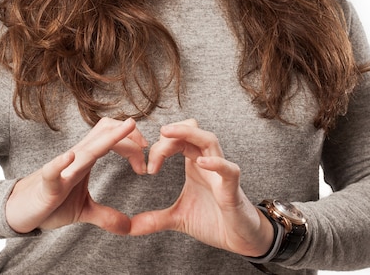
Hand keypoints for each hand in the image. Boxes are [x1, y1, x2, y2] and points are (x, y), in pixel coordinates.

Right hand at [5, 117, 146, 235]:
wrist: (21, 210)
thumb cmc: (52, 201)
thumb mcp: (84, 210)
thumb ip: (106, 215)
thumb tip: (128, 227)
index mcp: (86, 158)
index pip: (111, 136)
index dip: (131, 138)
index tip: (147, 152)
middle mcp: (77, 157)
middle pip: (104, 131)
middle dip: (128, 135)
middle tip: (146, 149)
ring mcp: (62, 168)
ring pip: (87, 147)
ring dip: (109, 138)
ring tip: (126, 129)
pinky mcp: (47, 184)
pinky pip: (52, 170)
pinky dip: (60, 164)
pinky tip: (69, 159)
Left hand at [129, 119, 274, 257]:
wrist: (239, 238)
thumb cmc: (213, 220)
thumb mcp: (178, 218)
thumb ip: (155, 219)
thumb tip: (130, 227)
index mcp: (194, 163)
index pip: (177, 140)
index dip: (160, 147)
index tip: (147, 169)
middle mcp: (208, 161)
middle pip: (191, 130)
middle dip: (171, 133)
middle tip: (154, 149)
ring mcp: (221, 172)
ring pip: (209, 139)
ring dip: (188, 133)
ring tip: (168, 134)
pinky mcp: (233, 188)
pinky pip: (228, 168)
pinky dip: (216, 162)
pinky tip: (201, 162)